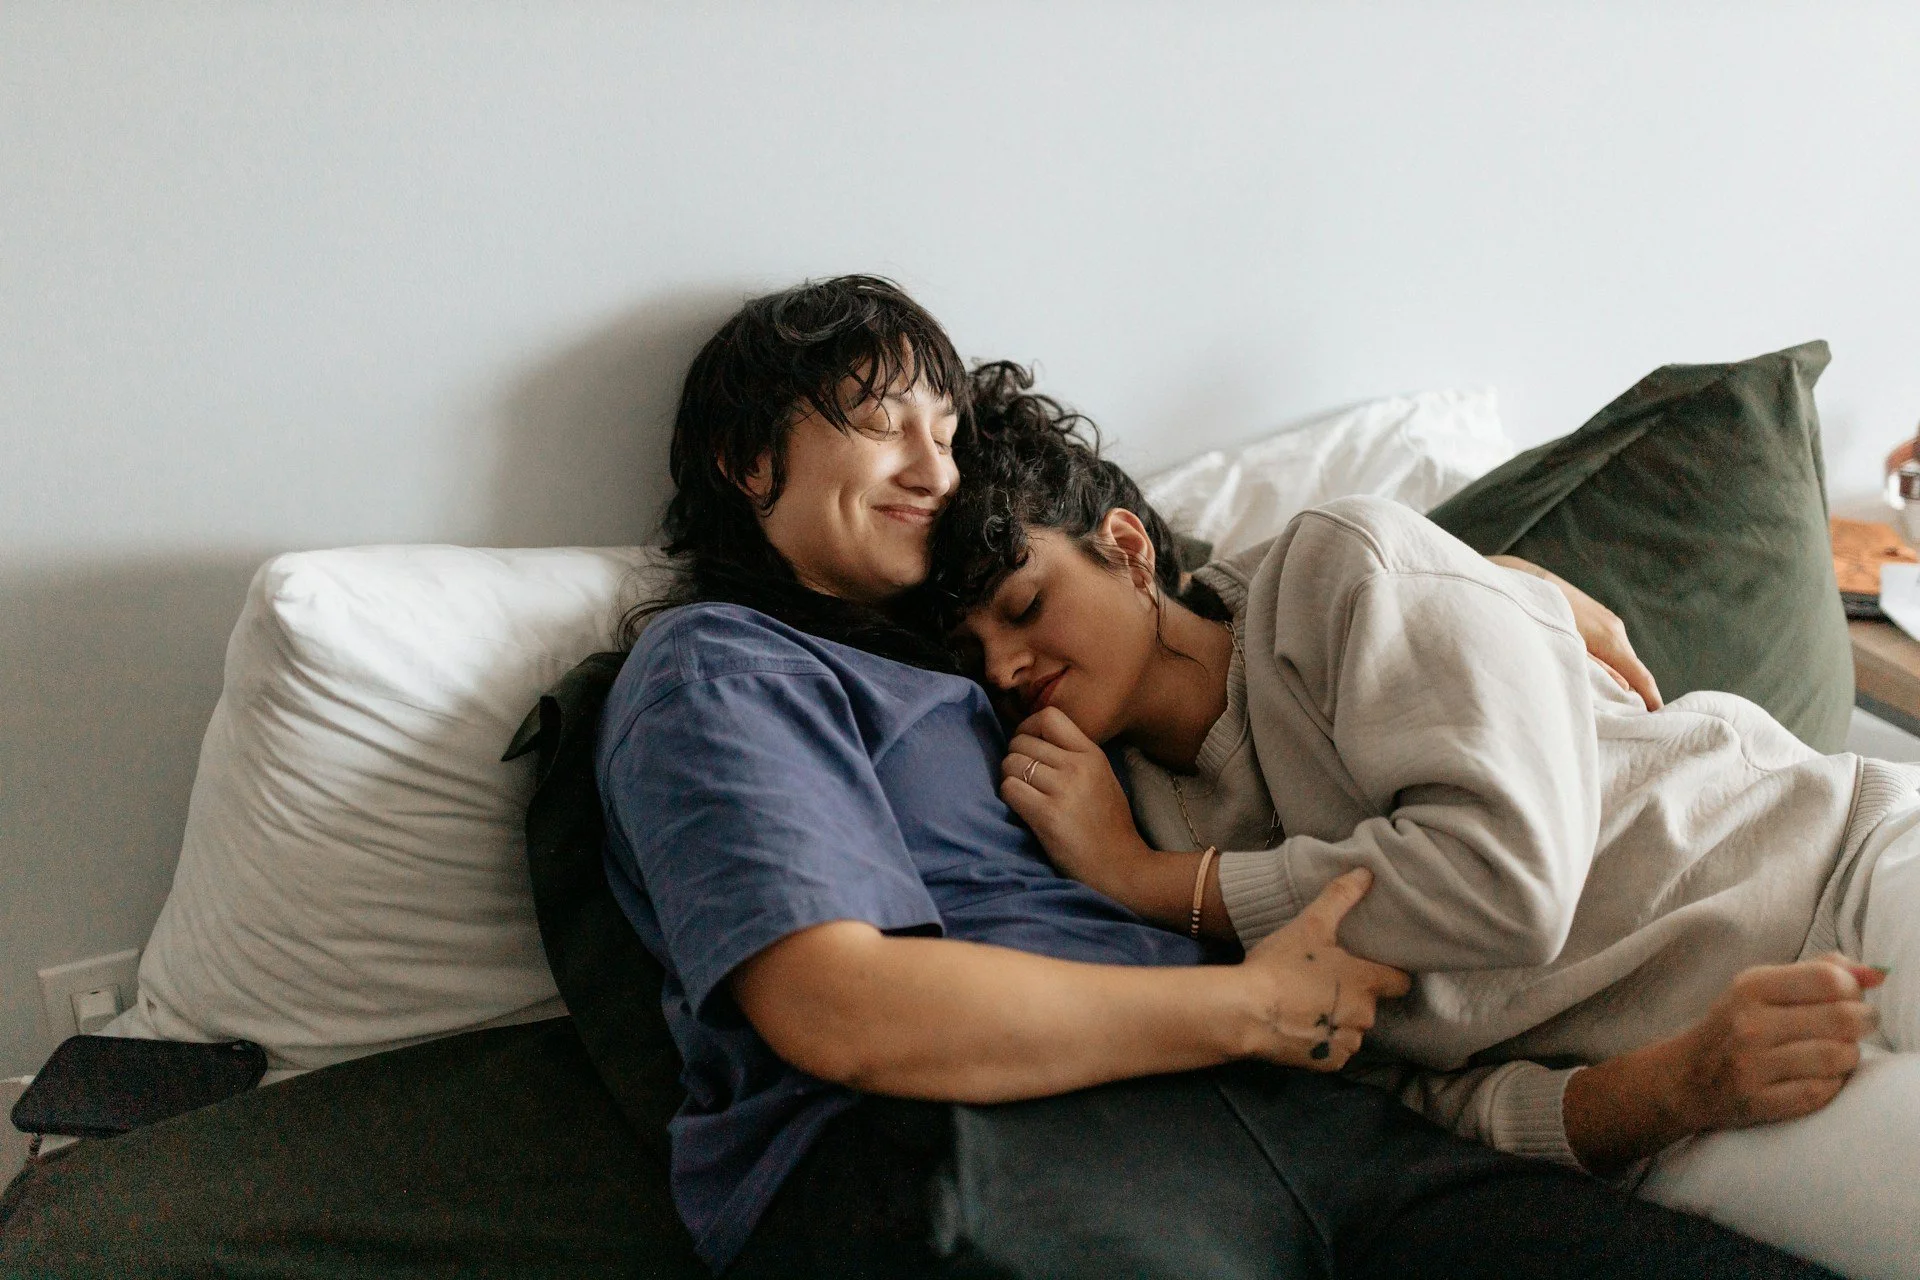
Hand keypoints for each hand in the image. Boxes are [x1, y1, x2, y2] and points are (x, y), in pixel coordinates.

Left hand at [1001, 706, 1154, 896]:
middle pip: (1022, 741)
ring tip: (1023, 795)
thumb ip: (1074, 756)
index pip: (1049, 716)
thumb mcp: (1101, 777)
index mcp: (1092, 754)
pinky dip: (1009, 798)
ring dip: (1009, 778)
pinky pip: (1009, 789)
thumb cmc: (1107, 826)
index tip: (1027, 746)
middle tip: (1022, 778)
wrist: (1121, 867)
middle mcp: (1078, 766)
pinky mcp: (1047, 816)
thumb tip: (1034, 740)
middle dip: (1014, 757)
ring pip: (1011, 763)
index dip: (1028, 727)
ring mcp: (1063, 790)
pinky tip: (1023, 809)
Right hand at [1235, 869, 1410, 1071]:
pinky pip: (1334, 1050)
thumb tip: (1367, 872)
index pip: (1400, 982)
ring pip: (1351, 1029)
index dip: (1388, 974)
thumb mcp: (1310, 925)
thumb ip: (1341, 897)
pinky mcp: (1328, 1063)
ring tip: (1307, 1006)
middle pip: (1370, 1005)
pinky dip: (1322, 1042)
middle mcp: (1365, 1016)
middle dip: (1352, 996)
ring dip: (1337, 1020)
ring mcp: (1347, 1042)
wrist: (1246, 1012)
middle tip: (1323, 982)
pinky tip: (1300, 1027)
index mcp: (1366, 982)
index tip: (1371, 968)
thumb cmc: (1280, 965)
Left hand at [1488, 555, 1662, 709]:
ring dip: (1625, 676)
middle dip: (1638, 691)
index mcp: (1610, 639)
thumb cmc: (1545, 620)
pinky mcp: (1602, 619)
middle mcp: (1615, 629)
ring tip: (1621, 700)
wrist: (1530, 585)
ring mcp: (1610, 622)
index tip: (1659, 716)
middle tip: (1637, 716)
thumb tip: (1623, 690)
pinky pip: (1615, 647)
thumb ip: (1596, 671)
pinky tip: (1605, 674)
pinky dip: (1616, 663)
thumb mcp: (1568, 651)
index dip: (1651, 697)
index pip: (1639, 674)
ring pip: (1624, 657)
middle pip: (1634, 667)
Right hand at [1663, 954, 1883, 1131]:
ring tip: (1836, 1053)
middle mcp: (1749, 1024)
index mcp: (1751, 987)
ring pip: (1837, 1057)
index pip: (1828, 979)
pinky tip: (1819, 1077)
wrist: (1685, 1076)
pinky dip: (1830, 1085)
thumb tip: (1875, 974)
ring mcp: (1752, 1065)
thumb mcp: (1762, 986)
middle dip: (1864, 1022)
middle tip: (1859, 1026)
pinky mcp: (1758, 1101)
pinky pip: (1821, 1092)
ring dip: (1848, 1056)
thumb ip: (1818, 971)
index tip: (1851, 997)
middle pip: (1842, 1018)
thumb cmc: (1736, 1025)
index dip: (1853, 989)